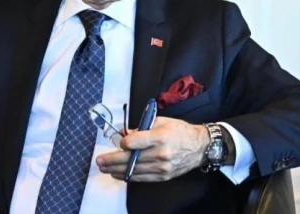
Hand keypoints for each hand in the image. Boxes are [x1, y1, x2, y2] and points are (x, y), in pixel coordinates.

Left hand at [95, 117, 209, 181]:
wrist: (199, 147)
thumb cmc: (179, 130)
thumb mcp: (161, 121)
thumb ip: (142, 127)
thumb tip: (124, 134)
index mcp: (160, 136)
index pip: (134, 142)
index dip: (123, 142)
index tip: (119, 141)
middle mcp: (161, 153)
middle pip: (131, 159)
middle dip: (112, 160)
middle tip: (99, 161)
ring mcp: (162, 167)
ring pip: (134, 171)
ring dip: (116, 170)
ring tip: (104, 168)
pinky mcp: (163, 175)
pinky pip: (142, 178)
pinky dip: (129, 176)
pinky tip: (118, 174)